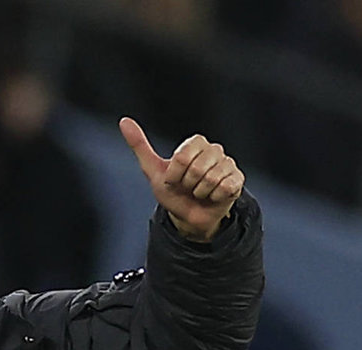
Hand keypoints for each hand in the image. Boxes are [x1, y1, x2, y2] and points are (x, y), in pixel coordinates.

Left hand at [119, 117, 243, 241]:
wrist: (187, 216)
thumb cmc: (172, 191)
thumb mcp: (152, 169)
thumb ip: (139, 145)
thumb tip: (124, 121)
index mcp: (195, 144)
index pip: (182, 157)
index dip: (174, 174)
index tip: (172, 180)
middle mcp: (214, 150)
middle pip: (196, 168)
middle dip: (186, 184)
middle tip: (187, 187)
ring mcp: (228, 164)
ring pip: (211, 179)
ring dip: (200, 192)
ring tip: (199, 192)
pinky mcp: (237, 180)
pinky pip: (225, 188)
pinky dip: (214, 197)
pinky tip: (212, 196)